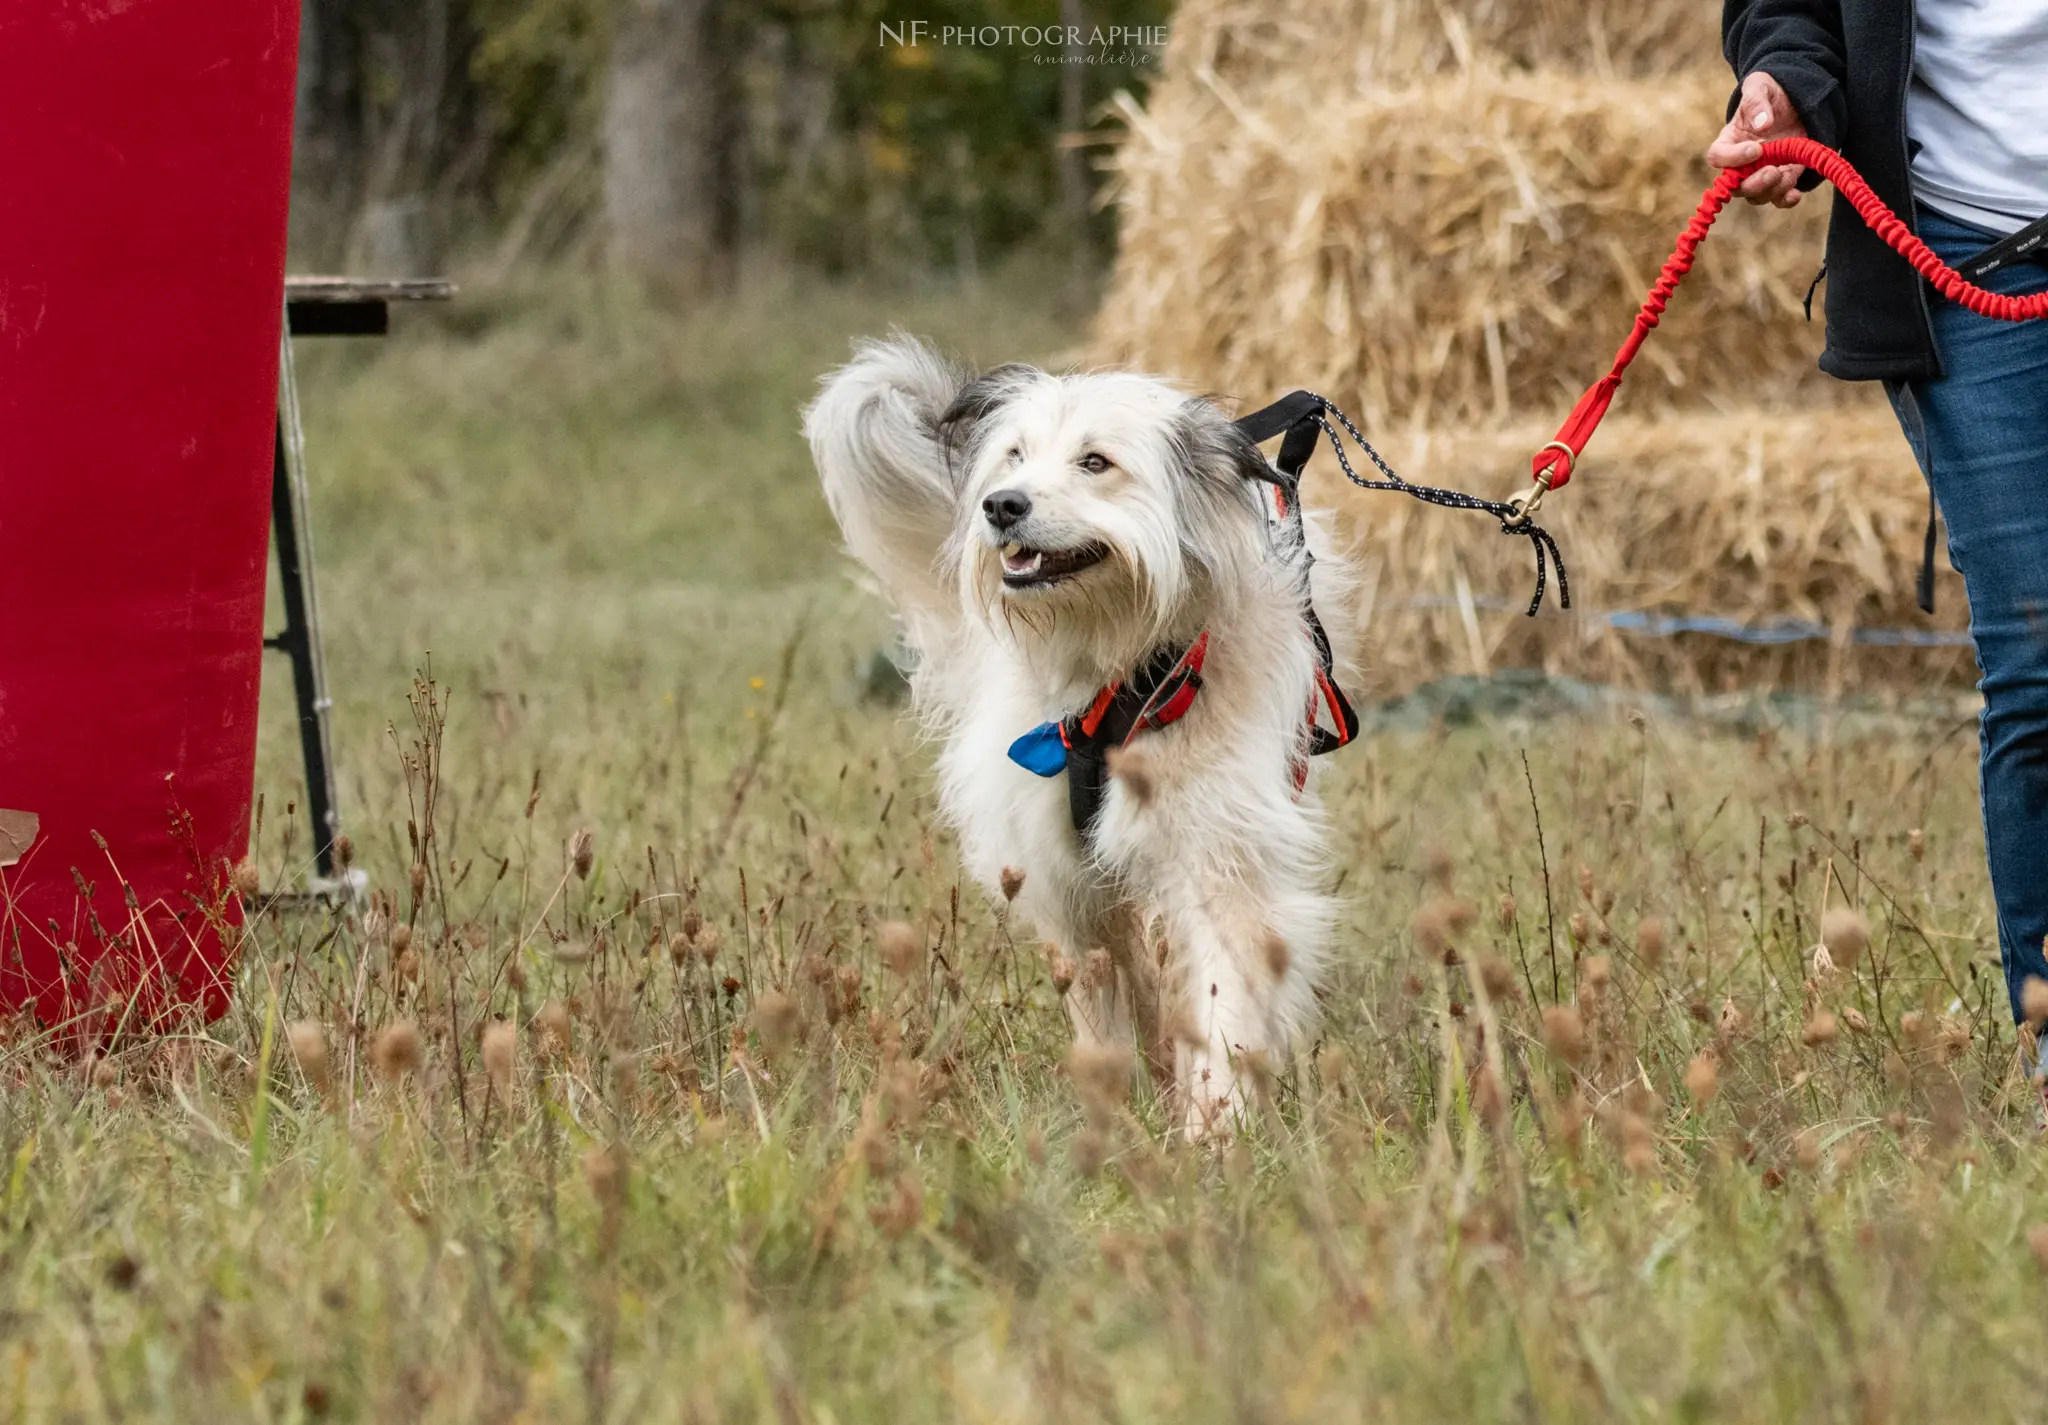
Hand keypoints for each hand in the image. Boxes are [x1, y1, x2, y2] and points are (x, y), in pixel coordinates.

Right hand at [1706, 71, 1807, 207]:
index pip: (1718, 157)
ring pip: (1758, 196)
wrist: (1797, 99)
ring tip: (1789, 174)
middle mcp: (1742, 162)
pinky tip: (1795, 193)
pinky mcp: (1783, 176)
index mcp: (1730, 140)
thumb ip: (1757, 102)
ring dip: (1773, 190)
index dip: (1732, 159)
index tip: (1756, 149)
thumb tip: (1762, 125)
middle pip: (1737, 186)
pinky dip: (1786, 199)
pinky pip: (1779, 198)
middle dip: (1755, 184)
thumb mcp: (1762, 85)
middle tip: (1773, 170)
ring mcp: (1761, 172)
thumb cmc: (1772, 90)